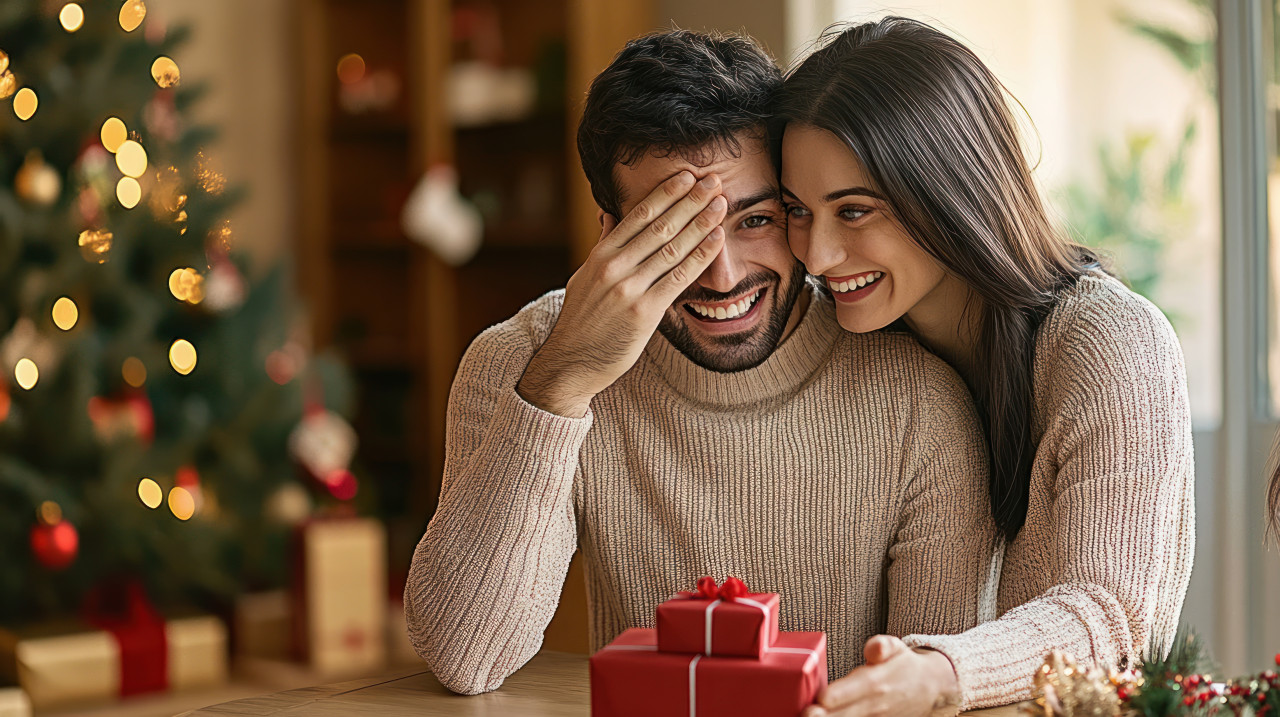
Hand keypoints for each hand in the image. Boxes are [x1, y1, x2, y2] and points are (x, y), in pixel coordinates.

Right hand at [516, 171, 727, 416]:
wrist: (572, 362)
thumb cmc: (582, 321)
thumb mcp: (584, 277)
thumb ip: (602, 246)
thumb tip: (609, 216)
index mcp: (600, 255)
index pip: (638, 215)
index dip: (665, 193)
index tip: (686, 176)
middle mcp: (613, 268)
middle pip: (659, 226)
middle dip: (689, 201)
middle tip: (713, 181)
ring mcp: (628, 289)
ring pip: (672, 248)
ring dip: (700, 223)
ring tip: (721, 204)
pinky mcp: (644, 312)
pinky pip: (678, 278)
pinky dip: (700, 256)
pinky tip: (716, 240)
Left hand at [802, 636, 960, 716]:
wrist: (930, 688)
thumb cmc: (903, 666)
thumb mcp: (896, 647)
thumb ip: (882, 645)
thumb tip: (874, 650)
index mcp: (875, 682)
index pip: (850, 692)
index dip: (831, 697)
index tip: (818, 699)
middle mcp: (873, 706)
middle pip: (843, 715)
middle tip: (805, 714)